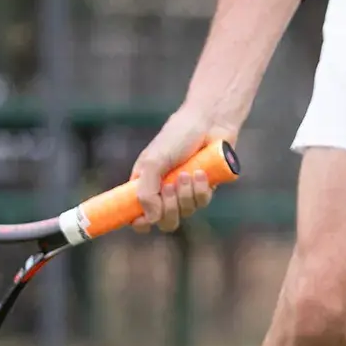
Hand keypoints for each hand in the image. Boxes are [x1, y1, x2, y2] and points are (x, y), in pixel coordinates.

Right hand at [125, 104, 236, 232]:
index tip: (142, 221)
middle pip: (164, 221)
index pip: (137, 215)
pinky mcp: (204, 188)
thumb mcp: (154, 161)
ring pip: (185, 213)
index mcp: (145, 184)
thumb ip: (146, 191)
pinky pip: (202, 202)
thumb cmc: (177, 136)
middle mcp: (164, 192)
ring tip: (187, 173)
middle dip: (168, 209)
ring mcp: (185, 191)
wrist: (209, 122)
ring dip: (185, 195)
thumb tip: (151, 219)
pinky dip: (201, 190)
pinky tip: (201, 173)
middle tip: (169, 187)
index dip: (139, 223)